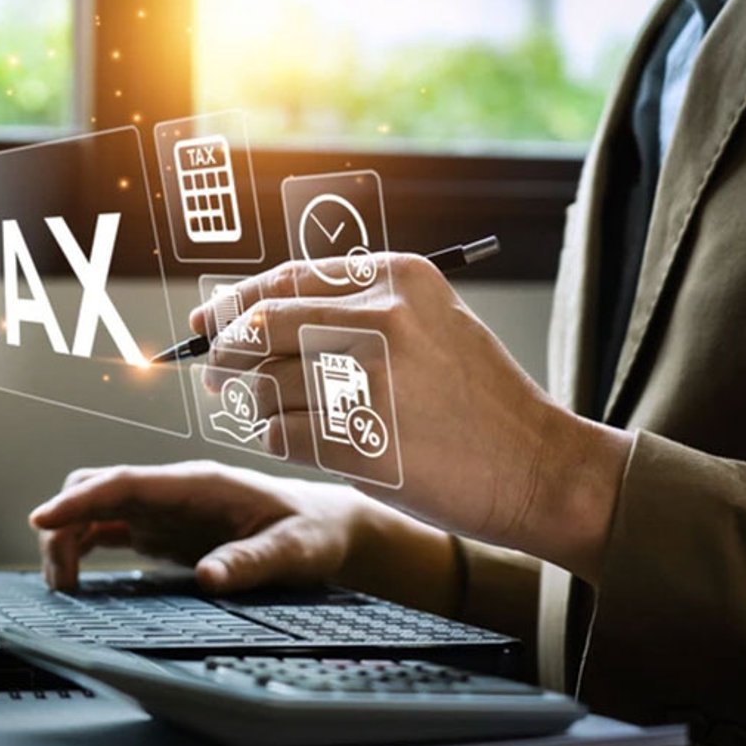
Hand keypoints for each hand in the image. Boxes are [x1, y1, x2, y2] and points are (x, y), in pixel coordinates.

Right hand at [28, 461, 458, 611]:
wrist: (329, 527)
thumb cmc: (314, 531)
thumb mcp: (294, 550)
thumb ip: (252, 561)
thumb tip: (211, 578)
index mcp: (196, 484)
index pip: (123, 483)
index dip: (78, 501)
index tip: (42, 519)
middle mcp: (171, 491)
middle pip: (96, 491)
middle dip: (63, 524)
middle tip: (58, 577)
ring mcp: (164, 509)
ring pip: (96, 511)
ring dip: (69, 539)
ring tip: (63, 586)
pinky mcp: (163, 530)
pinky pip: (109, 530)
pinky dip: (83, 548)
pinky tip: (77, 578)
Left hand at [192, 253, 630, 580]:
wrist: (537, 466)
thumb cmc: (475, 398)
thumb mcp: (429, 322)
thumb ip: (353, 309)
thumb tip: (253, 313)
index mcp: (396, 279)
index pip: (286, 279)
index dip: (234, 302)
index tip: (208, 321)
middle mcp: (382, 320)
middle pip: (261, 327)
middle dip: (227, 351)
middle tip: (216, 371)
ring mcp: (371, 381)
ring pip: (264, 385)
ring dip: (252, 403)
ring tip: (265, 411)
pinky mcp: (362, 439)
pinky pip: (279, 434)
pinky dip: (273, 438)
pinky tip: (292, 439)